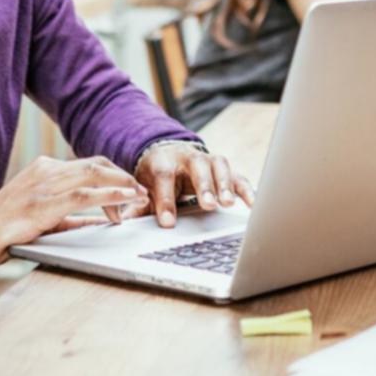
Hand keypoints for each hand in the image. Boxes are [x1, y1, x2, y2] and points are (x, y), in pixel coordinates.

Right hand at [0, 155, 148, 270]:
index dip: (115, 174)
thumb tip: (104, 222)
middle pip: (97, 165)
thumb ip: (74, 218)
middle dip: (124, 177)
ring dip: (122, 185)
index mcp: (45, 170)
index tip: (133, 187)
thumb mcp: (44, 218)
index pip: (89, 165)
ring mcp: (43, 185)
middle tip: (143, 191)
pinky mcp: (42, 204)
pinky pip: (83, 195)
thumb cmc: (5, 229)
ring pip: (93, 175)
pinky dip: (109, 195)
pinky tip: (124, 200)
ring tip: (140, 197)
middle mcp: (46, 171)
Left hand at [134, 141, 254, 227]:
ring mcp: (208, 160)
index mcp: (163, 161)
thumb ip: (137, 204)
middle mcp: (188, 157)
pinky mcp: (224, 168)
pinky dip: (246, 189)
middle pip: (198, 167)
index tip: (168, 223)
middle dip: (203, 186)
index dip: (166, 200)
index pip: (164, 178)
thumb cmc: (156, 174)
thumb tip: (123, 222)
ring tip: (227, 204)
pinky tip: (252, 204)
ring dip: (224, 185)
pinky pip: (237, 176)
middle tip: (207, 205)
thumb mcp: (144, 186)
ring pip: (219, 167)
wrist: (168, 152)